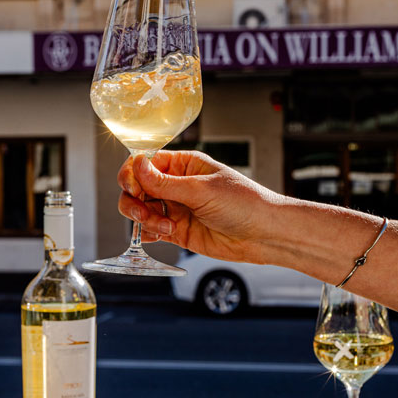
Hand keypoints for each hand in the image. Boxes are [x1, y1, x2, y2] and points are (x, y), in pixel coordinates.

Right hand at [117, 150, 282, 263]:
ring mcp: (177, 208)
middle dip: (134, 199)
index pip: (146, 162)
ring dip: (144, 218)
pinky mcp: (178, 231)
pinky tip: (159, 234)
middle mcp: (177, 185)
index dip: (133, 173)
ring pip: (141, 209)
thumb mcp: (201, 189)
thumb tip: (137, 164)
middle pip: (137, 187)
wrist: (264, 235)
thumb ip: (165, 183)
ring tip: (165, 226)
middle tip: (143, 211)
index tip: (133, 186)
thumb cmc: (244, 203)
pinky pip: (152, 230)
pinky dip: (148, 233)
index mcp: (184, 165)